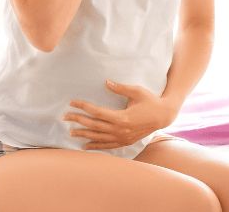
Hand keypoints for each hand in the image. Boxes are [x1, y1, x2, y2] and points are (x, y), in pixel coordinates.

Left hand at [63, 80, 179, 149]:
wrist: (164, 115)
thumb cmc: (150, 100)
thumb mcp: (136, 91)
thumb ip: (120, 88)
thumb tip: (106, 82)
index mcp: (122, 117)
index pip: (97, 112)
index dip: (83, 107)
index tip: (72, 103)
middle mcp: (120, 130)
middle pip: (94, 126)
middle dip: (78, 121)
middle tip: (64, 117)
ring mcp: (123, 138)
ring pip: (99, 138)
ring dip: (84, 135)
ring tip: (70, 133)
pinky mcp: (126, 141)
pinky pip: (108, 145)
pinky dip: (96, 146)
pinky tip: (86, 146)